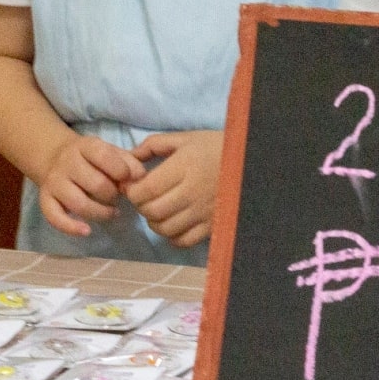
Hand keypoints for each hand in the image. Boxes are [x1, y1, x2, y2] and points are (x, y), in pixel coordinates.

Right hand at [37, 133, 141, 238]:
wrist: (55, 156)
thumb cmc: (93, 158)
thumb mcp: (112, 152)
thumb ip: (129, 162)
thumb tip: (141, 177)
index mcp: (85, 146)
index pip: (103, 155)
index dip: (121, 170)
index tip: (128, 179)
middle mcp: (67, 162)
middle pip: (95, 184)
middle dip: (113, 194)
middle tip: (118, 196)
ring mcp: (54, 182)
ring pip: (78, 203)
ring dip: (100, 212)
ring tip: (112, 212)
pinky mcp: (45, 199)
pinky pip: (54, 217)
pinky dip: (71, 227)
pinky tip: (87, 231)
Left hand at [128, 130, 222, 248]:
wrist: (249, 161)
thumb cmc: (215, 147)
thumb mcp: (186, 138)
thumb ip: (154, 145)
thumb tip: (129, 157)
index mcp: (184, 167)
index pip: (146, 190)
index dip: (132, 192)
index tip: (133, 186)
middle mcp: (193, 192)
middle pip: (153, 211)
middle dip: (141, 206)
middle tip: (144, 199)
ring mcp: (203, 211)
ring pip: (165, 228)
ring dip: (154, 222)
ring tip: (158, 210)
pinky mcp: (212, 224)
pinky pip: (184, 240)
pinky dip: (172, 236)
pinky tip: (173, 223)